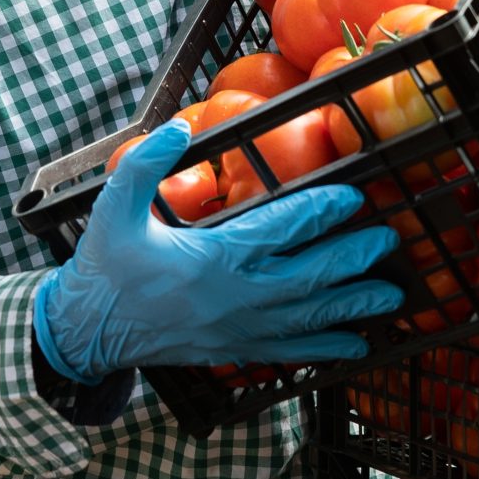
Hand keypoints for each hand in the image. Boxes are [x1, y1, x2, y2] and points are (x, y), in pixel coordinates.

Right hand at [32, 119, 402, 385]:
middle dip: (353, 257)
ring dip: (353, 305)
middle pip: (310, 277)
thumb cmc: (105, 266)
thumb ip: (146, 163)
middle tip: (389, 239)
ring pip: (309, 319)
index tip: (353, 196)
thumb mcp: (113, 206)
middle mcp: (234, 298)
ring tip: (392, 294)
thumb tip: (177, 126)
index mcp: (210, 258)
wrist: (86, 331)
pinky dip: (328, 348)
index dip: (320, 211)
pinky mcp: (235, 352)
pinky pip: (292, 352)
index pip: (279, 230)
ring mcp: (238, 331)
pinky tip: (357, 344)